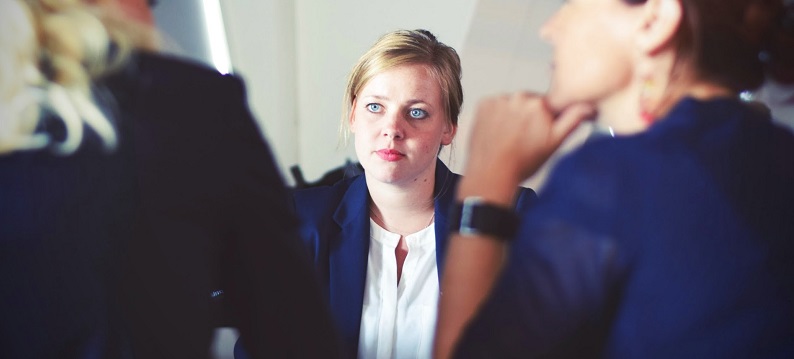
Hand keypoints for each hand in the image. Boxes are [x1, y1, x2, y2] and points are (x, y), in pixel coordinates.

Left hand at [465, 92, 593, 188]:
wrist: (491, 173)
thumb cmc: (522, 162)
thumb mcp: (555, 143)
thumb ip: (573, 120)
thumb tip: (588, 106)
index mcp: (539, 104)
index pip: (548, 105)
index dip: (546, 119)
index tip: (540, 131)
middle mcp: (519, 97)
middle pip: (529, 103)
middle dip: (529, 116)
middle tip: (524, 138)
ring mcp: (499, 100)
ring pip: (511, 104)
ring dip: (512, 115)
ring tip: (509, 137)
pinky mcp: (483, 104)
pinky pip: (494, 105)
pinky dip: (496, 116)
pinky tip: (498, 132)